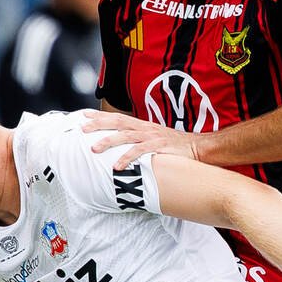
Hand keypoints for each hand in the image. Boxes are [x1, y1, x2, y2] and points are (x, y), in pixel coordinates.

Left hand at [83, 112, 200, 169]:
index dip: (101, 116)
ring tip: (94, 148)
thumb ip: (139, 142)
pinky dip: (127, 158)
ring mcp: (152, 137)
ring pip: (126, 136)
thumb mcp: (154, 141)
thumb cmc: (175, 147)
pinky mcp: (160, 147)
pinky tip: (117, 166)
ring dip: (109, 142)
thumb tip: (123, 149)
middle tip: (82, 129)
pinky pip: (140, 152)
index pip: (118, 118)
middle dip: (99, 124)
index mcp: (143, 126)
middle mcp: (145, 129)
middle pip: (118, 123)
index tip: (83, 115)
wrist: (199, 147)